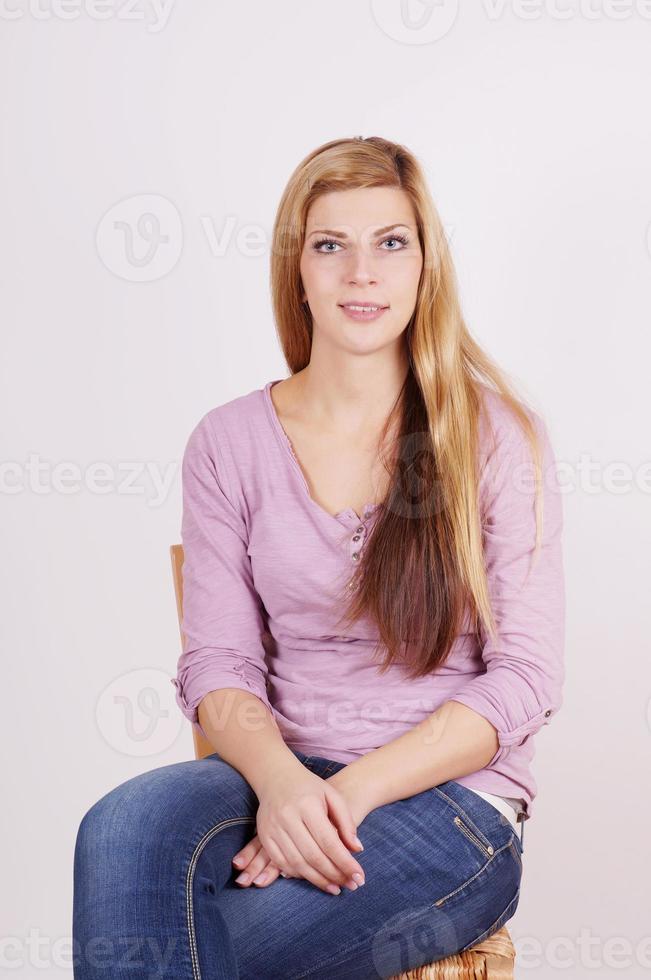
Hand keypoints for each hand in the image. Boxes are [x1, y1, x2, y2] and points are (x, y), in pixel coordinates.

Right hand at [235, 763, 365, 895]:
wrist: (276, 776)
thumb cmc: (310, 787)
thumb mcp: (332, 796)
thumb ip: (346, 821)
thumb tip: (357, 850)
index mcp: (308, 804)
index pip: (329, 841)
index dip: (345, 863)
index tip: (359, 878)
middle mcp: (288, 817)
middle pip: (313, 856)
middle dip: (334, 875)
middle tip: (350, 886)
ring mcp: (273, 827)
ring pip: (297, 864)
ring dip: (317, 880)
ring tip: (335, 887)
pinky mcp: (264, 836)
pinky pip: (281, 863)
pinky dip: (298, 874)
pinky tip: (313, 877)